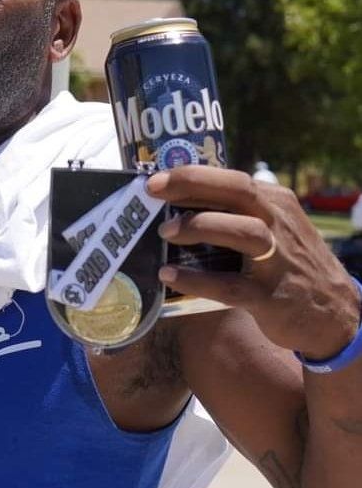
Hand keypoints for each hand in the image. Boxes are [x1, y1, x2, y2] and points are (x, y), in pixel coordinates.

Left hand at [148, 166, 359, 359]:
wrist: (334, 311)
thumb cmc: (290, 265)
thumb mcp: (276, 228)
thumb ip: (240, 213)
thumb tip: (183, 204)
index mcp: (276, 203)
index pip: (233, 179)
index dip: (193, 176)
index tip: (156, 180)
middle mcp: (279, 224)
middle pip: (239, 192)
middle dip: (193, 185)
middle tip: (153, 193)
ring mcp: (277, 260)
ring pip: (241, 232)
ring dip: (200, 227)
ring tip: (165, 232)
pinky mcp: (270, 296)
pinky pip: (230, 286)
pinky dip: (197, 280)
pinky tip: (170, 275)